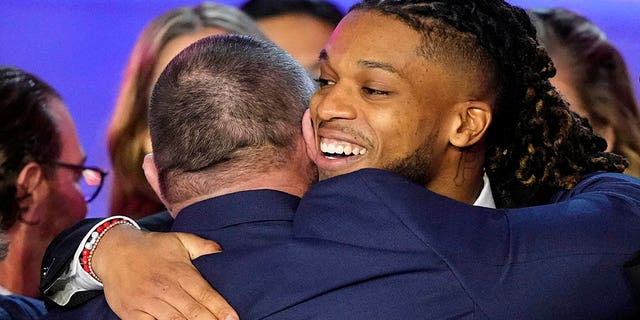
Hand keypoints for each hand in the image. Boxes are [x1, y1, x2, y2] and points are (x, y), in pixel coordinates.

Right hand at [92, 225, 238, 319]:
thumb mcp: (179, 240)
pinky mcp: (131, 313)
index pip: (205, 293)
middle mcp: (164, 287)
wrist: (113, 251)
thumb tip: (221, 251)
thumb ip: (202, 246)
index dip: (220, 308)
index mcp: (180, 271)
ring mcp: (147, 302)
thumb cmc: (152, 247)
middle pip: (192, 311)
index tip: (233, 318)